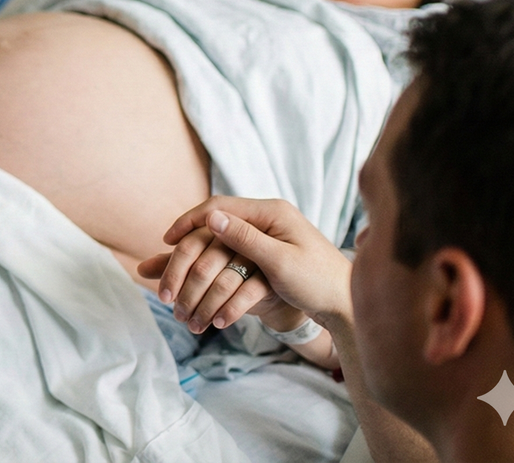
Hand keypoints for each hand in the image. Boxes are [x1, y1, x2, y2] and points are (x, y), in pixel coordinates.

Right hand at [150, 197, 353, 327]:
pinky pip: (230, 255)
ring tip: (179, 276)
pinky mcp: (266, 253)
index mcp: (271, 212)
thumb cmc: (320, 283)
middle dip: (188, 247)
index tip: (167, 240)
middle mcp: (267, 219)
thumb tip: (211, 217)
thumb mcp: (281, 262)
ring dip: (196, 260)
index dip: (189, 221)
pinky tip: (198, 278)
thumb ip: (246, 238)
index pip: (219, 207)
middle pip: (215, 226)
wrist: (346, 305)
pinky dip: (212, 268)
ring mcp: (267, 236)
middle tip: (170, 263)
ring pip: (219, 242)